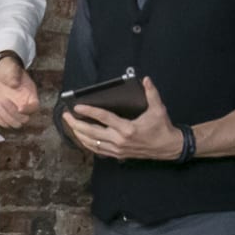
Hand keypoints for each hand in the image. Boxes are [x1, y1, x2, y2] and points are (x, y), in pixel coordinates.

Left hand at [0, 53, 42, 130]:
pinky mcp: (5, 112)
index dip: (28, 110)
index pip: (34, 107)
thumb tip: (14, 83)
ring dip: (4, 116)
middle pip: (24, 119)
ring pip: (14, 123)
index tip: (20, 108)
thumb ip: (13, 73)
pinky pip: (4, 123)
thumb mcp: (10, 66)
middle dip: (12, 113)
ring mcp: (15, 110)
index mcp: (30, 94)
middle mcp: (24, 104)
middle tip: (4, 101)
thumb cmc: (8, 68)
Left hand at [64, 79, 183, 160]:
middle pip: (92, 133)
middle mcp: (120, 140)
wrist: (168, 147)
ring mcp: (118, 149)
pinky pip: (98, 150)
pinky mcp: (118, 154)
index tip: (77, 107)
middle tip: (66, 115)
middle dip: (76, 124)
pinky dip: (87, 143)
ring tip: (70, 125)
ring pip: (92, 143)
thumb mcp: (159, 109)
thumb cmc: (162, 127)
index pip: (104, 118)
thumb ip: (151, 93)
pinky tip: (81, 137)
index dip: (89, 112)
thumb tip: (146, 79)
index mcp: (128, 128)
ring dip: (79, 134)